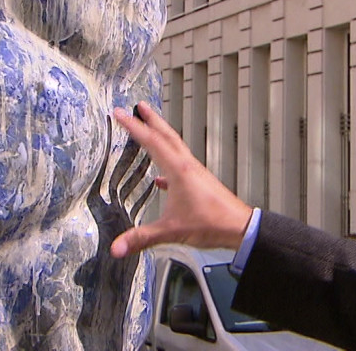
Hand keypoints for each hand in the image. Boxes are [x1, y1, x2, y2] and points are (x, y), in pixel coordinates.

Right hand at [109, 101, 253, 256]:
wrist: (239, 228)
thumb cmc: (211, 224)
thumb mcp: (171, 231)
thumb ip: (141, 238)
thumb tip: (116, 248)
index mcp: (178, 170)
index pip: (151, 142)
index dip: (133, 127)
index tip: (120, 113)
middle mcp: (188, 166)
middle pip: (167, 136)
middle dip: (151, 120)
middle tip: (140, 106)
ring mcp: (195, 173)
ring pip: (175, 147)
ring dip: (161, 136)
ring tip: (150, 130)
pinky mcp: (200, 182)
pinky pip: (180, 166)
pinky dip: (169, 164)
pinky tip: (161, 179)